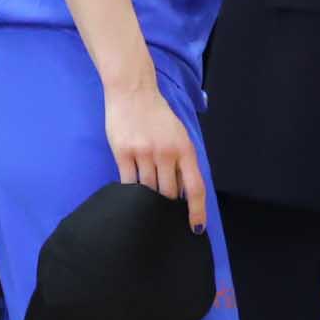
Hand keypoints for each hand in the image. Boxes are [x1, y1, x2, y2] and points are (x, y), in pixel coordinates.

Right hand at [105, 80, 206, 226]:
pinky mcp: (123, 152)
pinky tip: (130, 196)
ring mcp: (143, 153)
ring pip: (147, 190)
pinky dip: (130, 192)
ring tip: (145, 207)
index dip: (197, 211)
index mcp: (185, 149)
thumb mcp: (178, 135)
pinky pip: (128, 183)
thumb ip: (182, 162)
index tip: (195, 228)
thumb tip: (181, 193)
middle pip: (168, 194)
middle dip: (167, 207)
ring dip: (147, 201)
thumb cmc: (157, 115)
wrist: (132, 91)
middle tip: (163, 216)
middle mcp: (166, 153)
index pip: (195, 187)